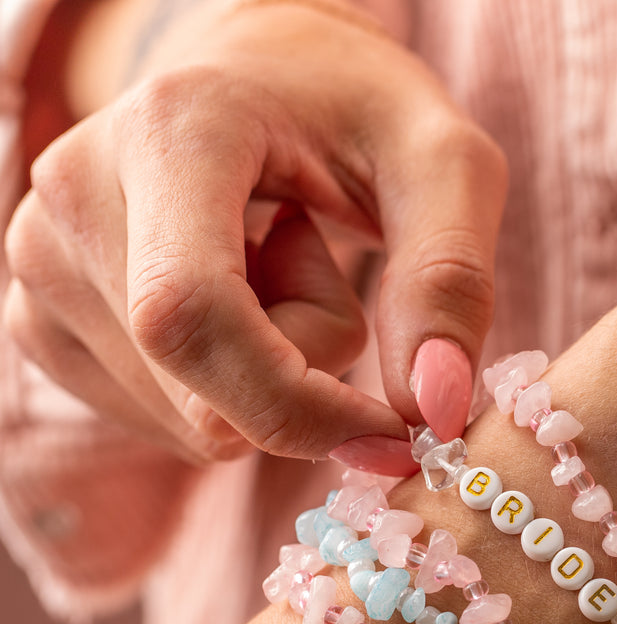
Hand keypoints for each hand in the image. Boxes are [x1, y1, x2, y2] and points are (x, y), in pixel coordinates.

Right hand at [2, 0, 506, 466]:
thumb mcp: (445, 166)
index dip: (298, 404)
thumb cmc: (360, 113)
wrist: (263, 76)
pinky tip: (235, 301)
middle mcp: (73, 197)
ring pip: (191, 424)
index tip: (392, 430)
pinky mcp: (47, 321)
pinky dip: (230, 393)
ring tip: (276, 272)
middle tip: (329, 280)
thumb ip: (450, 280)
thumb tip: (434, 412)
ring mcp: (43, 263)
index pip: (195, 317)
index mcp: (170, 134)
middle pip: (203, 395)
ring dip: (272, 383)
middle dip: (305, 384)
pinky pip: (170, 425)